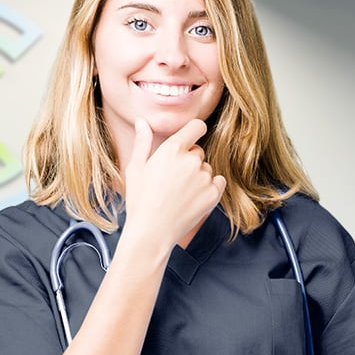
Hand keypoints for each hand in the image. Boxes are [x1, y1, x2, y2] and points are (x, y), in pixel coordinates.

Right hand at [122, 117, 225, 251]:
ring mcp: (204, 177)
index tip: (191, 139)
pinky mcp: (213, 194)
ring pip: (206, 168)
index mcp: (172, 149)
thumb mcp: (136, 169)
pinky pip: (218, 182)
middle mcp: (191, 160)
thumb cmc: (140, 201)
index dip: (195, 131)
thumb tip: (142, 121)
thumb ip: (143, 142)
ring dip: (198, 176)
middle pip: (199, 151)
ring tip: (180, 194)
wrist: (151, 232)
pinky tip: (193, 198)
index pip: (197, 126)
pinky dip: (210, 188)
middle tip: (173, 181)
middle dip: (189, 161)